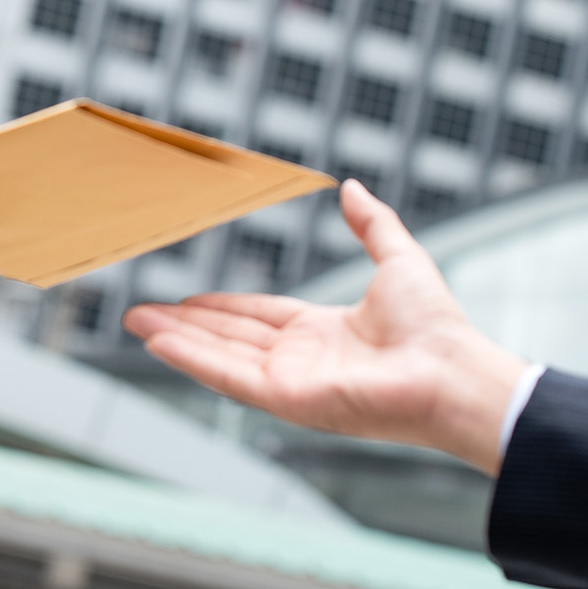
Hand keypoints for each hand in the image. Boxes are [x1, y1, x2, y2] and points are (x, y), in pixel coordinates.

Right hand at [123, 180, 529, 474]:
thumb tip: (353, 189)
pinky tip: (159, 343)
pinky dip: (191, 359)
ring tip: (136, 323)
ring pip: (219, 356)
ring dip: (175, 340)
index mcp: (324, 332)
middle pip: (229, 337)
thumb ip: (372, 225)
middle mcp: (302, 360)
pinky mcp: (285, 399)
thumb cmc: (437, 325)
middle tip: (141, 312)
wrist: (451, 370)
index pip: (259, 318)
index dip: (221, 308)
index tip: (187, 300)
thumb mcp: (398, 258)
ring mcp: (290, 382)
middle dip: (184, 324)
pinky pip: (228, 376)